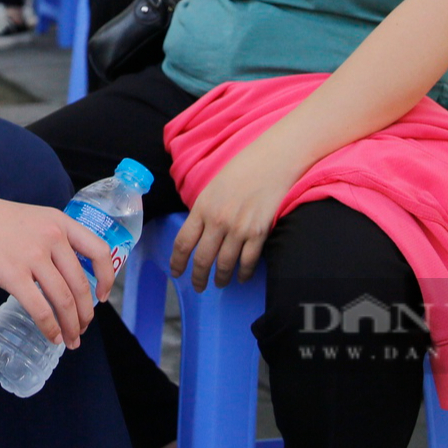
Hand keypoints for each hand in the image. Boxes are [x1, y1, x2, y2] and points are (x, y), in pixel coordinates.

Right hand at [0, 193, 114, 347]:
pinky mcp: (12, 274)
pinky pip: (39, 308)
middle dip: (85, 314)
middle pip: (81, 284)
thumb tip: (62, 272)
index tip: (103, 297)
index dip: (107, 278)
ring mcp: (33, 256)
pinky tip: (51, 337)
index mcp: (59, 221)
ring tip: (70, 340)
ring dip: (70, 326)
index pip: (99, 251)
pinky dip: (49, 328)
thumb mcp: (31, 218)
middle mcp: (52, 237)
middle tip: (82, 329)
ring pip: (64, 300)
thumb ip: (49, 238)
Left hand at [170, 136, 304, 290]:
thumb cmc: (240, 170)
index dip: (178, 262)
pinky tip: (241, 277)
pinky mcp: (259, 233)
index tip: (176, 273)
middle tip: (198, 287)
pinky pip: (248, 261)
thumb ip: (203, 212)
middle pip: (203, 259)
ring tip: (219, 283)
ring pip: (225, 264)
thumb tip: (198, 234)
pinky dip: (243, 273)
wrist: (271, 161)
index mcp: (202, 208)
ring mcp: (239, 228)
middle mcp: (218, 221)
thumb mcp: (211, 189)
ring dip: (220, 278)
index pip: (183, 242)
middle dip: (198, 277)